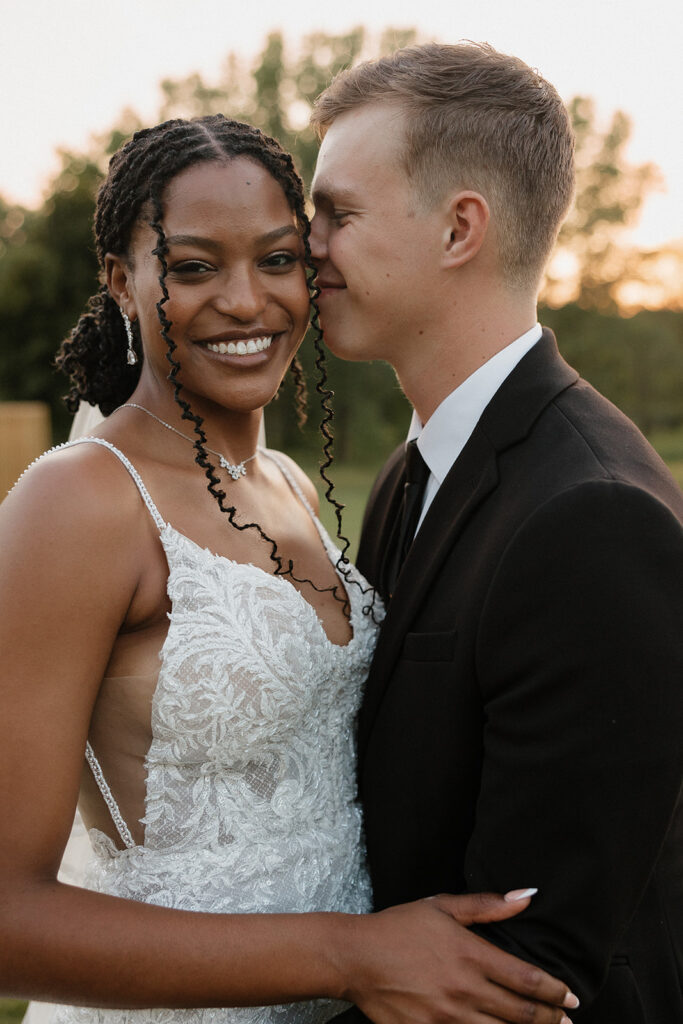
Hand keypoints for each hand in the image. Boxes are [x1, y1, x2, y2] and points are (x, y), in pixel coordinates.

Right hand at [339, 891, 578, 1023]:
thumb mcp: (442, 907)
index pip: (527, 980)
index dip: (556, 993)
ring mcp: (447, 1017)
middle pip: (522, 1014)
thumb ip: (487, 905)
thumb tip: (526, 897)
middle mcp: (464, 989)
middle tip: (567, 1023)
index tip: (573, 999)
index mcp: (471, 954)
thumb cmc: (399, 926)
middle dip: (551, 1020)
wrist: (355, 957)